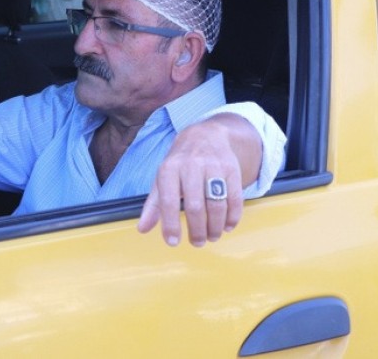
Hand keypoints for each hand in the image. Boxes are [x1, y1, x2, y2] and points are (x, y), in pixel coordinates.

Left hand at [137, 113, 259, 246]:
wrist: (205, 135)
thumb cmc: (180, 163)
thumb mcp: (162, 178)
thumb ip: (153, 204)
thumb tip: (142, 229)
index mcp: (169, 169)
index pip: (168, 200)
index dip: (170, 224)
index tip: (172, 242)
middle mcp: (191, 165)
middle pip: (195, 206)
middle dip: (197, 230)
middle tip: (197, 242)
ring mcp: (213, 166)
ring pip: (216, 204)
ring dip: (215, 227)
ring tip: (211, 236)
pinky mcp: (232, 169)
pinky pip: (234, 198)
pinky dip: (232, 217)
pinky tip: (227, 226)